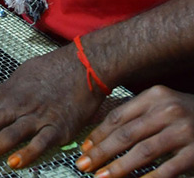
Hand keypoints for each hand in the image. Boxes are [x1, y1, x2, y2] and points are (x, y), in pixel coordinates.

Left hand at [0, 45, 102, 169]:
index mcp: (5, 94)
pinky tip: (15, 164)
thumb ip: (6, 94)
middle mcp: (16, 106)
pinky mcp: (58, 127)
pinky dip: (27, 154)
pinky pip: (41, 143)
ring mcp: (36, 117)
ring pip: (9, 135)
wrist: (83, 63)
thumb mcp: (20, 77)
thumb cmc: (52, 70)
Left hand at [78, 86, 193, 177]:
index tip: (84, 149)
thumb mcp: (163, 105)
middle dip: (102, 152)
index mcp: (155, 96)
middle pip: (126, 134)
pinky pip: (169, 168)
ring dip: (119, 167)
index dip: (98, 134)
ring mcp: (184, 131)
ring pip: (143, 151)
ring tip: (102, 177)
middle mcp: (168, 110)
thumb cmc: (187, 114)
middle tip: (83, 165)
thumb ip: (136, 114)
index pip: (118, 116)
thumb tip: (101, 135)